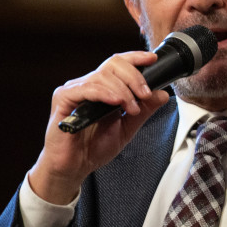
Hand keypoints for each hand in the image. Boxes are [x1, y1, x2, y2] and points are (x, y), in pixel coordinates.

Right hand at [28, 51, 170, 204]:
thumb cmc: (93, 148)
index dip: (135, 58)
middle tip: (145, 94)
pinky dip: (105, 93)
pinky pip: (86, 88)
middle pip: (113, 65)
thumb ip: (144, 110)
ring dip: (123, 91)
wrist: (73, 168)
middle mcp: (87, 84)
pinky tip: (116, 102)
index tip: (152, 59)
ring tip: (132, 109)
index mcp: (101, 88)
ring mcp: (74, 90)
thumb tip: (162, 94)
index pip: (118, 64)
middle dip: (134, 77)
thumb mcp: (127, 128)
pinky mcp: (63, 99)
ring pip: (102, 76)